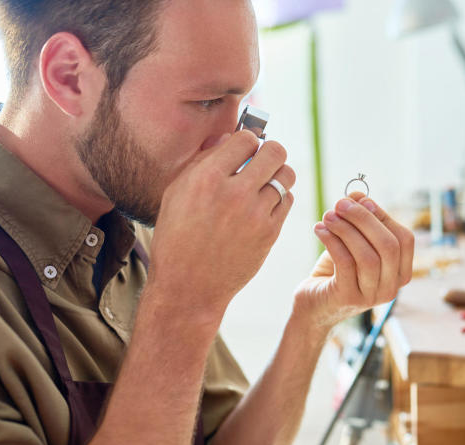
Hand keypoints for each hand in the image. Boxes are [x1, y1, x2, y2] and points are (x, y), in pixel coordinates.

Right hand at [148, 131, 294, 318]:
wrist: (188, 286)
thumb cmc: (177, 237)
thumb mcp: (176, 194)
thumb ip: (201, 162)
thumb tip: (228, 138)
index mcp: (207, 178)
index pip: (246, 138)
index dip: (247, 141)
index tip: (243, 150)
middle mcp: (234, 193)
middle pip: (275, 151)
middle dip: (269, 152)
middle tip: (261, 160)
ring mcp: (255, 214)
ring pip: (286, 176)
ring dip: (278, 174)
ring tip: (265, 181)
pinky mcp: (269, 233)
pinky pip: (288, 201)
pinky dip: (279, 197)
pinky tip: (264, 203)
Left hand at [294, 192, 413, 327]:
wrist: (313, 306)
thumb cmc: (336, 272)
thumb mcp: (352, 244)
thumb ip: (360, 220)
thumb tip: (358, 194)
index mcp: (401, 273)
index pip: (404, 239)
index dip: (382, 215)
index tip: (359, 199)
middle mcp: (392, 288)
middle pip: (388, 246)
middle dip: (363, 219)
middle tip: (340, 204)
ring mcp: (371, 297)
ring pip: (368, 256)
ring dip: (346, 229)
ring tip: (327, 216)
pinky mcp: (348, 298)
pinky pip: (345, 263)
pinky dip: (332, 241)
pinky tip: (319, 230)